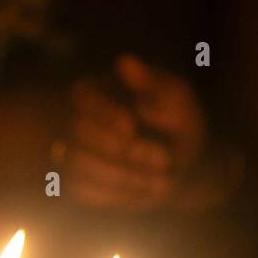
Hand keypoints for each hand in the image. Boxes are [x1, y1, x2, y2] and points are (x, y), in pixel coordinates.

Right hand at [58, 53, 232, 211]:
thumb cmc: (178, 122)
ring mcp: (75, 155)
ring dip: (126, 177)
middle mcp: (78, 123)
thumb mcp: (176, 96)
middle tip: (165, 158)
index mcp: (95, 92)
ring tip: (164, 182)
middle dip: (123, 149)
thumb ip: (153, 81)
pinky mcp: (79, 185)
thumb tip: (125, 62)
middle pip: (81, 134)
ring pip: (82, 166)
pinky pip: (86, 193)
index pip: (83, 98)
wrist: (182, 164)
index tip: (131, 125)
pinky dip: (120, 195)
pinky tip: (150, 192)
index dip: (104, 112)